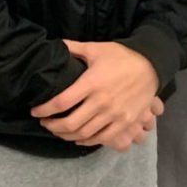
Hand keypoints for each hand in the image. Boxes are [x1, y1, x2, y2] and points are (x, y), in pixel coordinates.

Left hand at [31, 42, 159, 151]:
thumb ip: (74, 48)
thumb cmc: (122, 56)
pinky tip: (78, 138)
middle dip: (53, 126)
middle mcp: (101, 102)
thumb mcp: (96, 49)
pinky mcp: (125, 122)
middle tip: (44, 123)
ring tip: (58, 131)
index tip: (35, 111)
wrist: (152, 66)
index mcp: (91, 83)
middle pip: (70, 123)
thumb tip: (56, 45)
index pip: (61, 102)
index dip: (44, 109)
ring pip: (85, 133)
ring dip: (67, 135)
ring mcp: (114, 114)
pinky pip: (102, 138)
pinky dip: (87, 141)